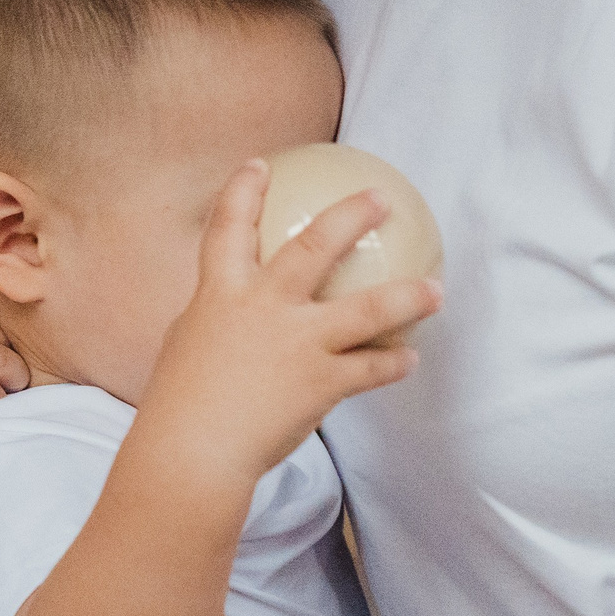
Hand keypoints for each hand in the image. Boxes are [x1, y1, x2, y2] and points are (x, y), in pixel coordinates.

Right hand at [139, 160, 441, 481]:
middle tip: (381, 199)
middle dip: (352, 216)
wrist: (193, 450)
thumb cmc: (179, 404)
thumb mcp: (188, 344)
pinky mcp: (322, 382)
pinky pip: (370, 370)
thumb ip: (217, 320)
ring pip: (368, 309)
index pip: (228, 227)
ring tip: (435, 290)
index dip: (243, 190)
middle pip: (315, 246)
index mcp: (221, 293)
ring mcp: (298, 342)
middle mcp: (265, 306)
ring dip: (408, 296)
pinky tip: (410, 360)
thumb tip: (230, 313)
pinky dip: (393, 364)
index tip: (260, 165)